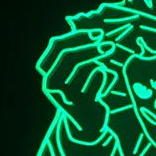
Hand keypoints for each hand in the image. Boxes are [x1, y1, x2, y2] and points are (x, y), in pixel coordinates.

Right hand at [37, 27, 120, 141]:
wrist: (87, 124)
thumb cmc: (83, 90)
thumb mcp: (76, 71)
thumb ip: (79, 51)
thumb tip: (96, 31)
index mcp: (46, 71)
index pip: (57, 46)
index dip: (78, 37)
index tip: (98, 33)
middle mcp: (51, 83)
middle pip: (70, 57)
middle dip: (91, 47)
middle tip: (109, 44)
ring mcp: (64, 95)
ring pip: (86, 69)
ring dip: (100, 63)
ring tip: (107, 64)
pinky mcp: (80, 105)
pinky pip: (97, 81)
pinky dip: (105, 78)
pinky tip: (105, 86)